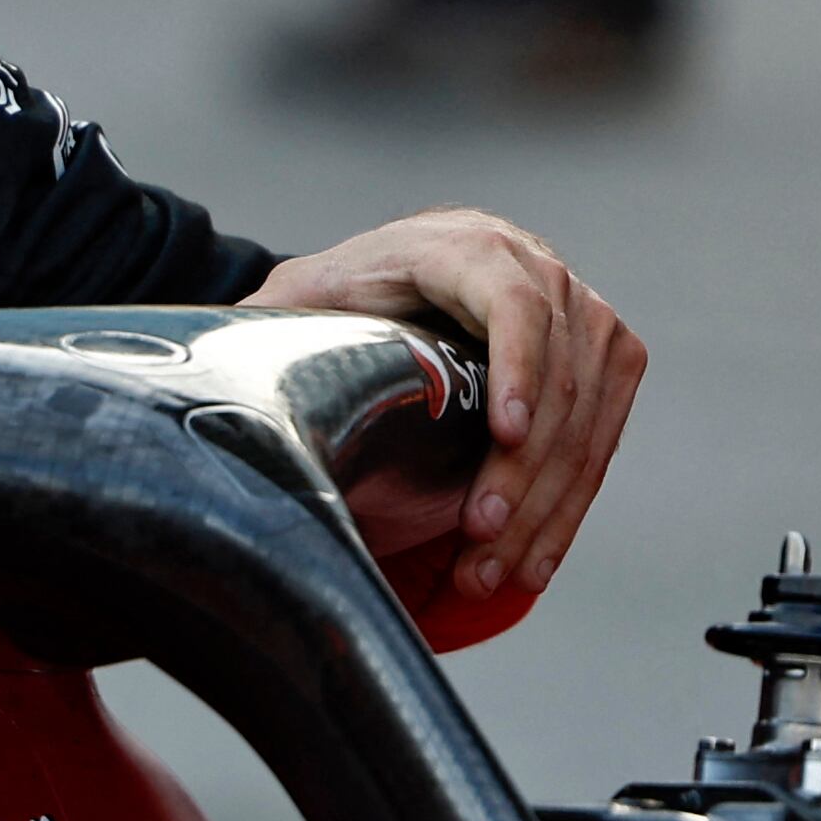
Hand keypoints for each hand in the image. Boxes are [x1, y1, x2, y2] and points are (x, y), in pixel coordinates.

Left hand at [247, 208, 643, 606]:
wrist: (410, 269)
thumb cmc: (345, 290)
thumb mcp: (298, 296)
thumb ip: (268, 321)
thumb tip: (213, 370)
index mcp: (463, 247)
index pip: (513, 304)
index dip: (519, 369)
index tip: (507, 435)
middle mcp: (538, 269)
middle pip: (558, 379)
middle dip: (522, 472)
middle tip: (480, 539)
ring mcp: (584, 314)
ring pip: (586, 421)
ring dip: (546, 506)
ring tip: (493, 573)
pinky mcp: (607, 358)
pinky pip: (600, 438)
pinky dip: (569, 504)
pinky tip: (533, 561)